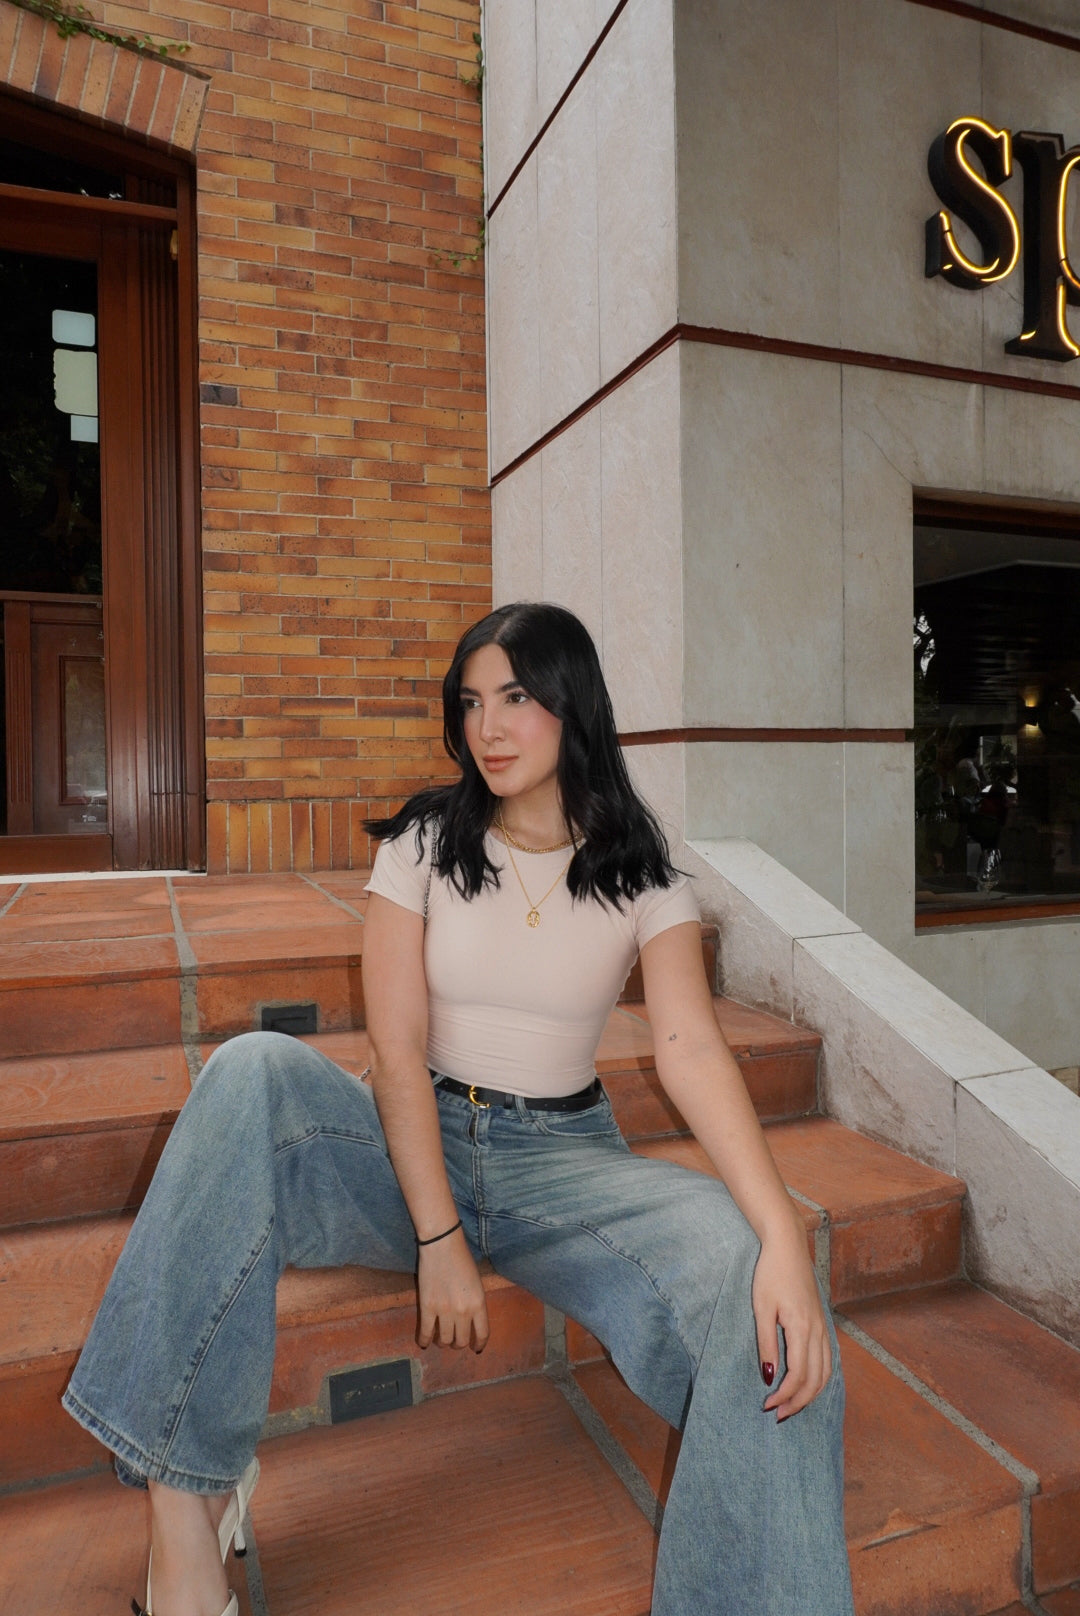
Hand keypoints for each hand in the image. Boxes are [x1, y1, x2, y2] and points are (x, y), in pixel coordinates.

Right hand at [416, 1229, 489, 1351]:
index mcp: (479, 1304)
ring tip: (440, 1339)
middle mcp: (463, 1311)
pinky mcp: (427, 1307)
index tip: (476, 1348)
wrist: (442, 1245)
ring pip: (444, 1340)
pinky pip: (426, 1332)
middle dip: (458, 1344)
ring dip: (443, 1343)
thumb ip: (475, 1303)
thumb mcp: (477, 1283)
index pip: (482, 1333)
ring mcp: (445, 1311)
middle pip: (461, 1340)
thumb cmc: (462, 1259)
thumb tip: (471, 1321)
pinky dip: (424, 1341)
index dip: (479, 1344)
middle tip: (455, 1340)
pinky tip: (424, 1343)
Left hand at [752, 1220, 831, 1419]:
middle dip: (797, 1402)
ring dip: (810, 1394)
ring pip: (826, 1372)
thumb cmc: (769, 1273)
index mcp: (802, 1327)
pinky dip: (819, 1378)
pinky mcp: (822, 1322)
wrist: (787, 1245)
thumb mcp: (761, 1308)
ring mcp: (823, 1326)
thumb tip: (769, 1377)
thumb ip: (767, 1343)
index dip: (784, 1395)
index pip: (798, 1375)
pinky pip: (827, 1359)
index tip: (767, 1405)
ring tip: (791, 1406)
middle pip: (815, 1379)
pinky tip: (806, 1384)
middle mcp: (818, 1330)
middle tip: (777, 1415)